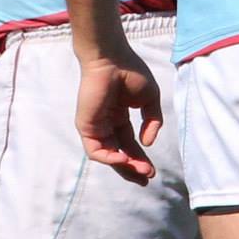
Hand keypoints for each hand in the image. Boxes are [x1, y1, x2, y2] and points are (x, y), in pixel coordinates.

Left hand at [74, 43, 164, 183]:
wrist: (112, 60)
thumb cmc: (130, 73)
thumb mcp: (149, 100)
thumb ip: (152, 122)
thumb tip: (148, 143)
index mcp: (119, 118)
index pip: (129, 145)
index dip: (141, 159)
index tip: (153, 171)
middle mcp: (106, 124)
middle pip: (119, 154)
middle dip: (133, 168)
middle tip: (147, 177)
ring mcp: (95, 126)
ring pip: (108, 156)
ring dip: (125, 167)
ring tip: (141, 172)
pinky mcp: (86, 126)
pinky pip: (95, 150)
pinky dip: (110, 158)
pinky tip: (125, 160)